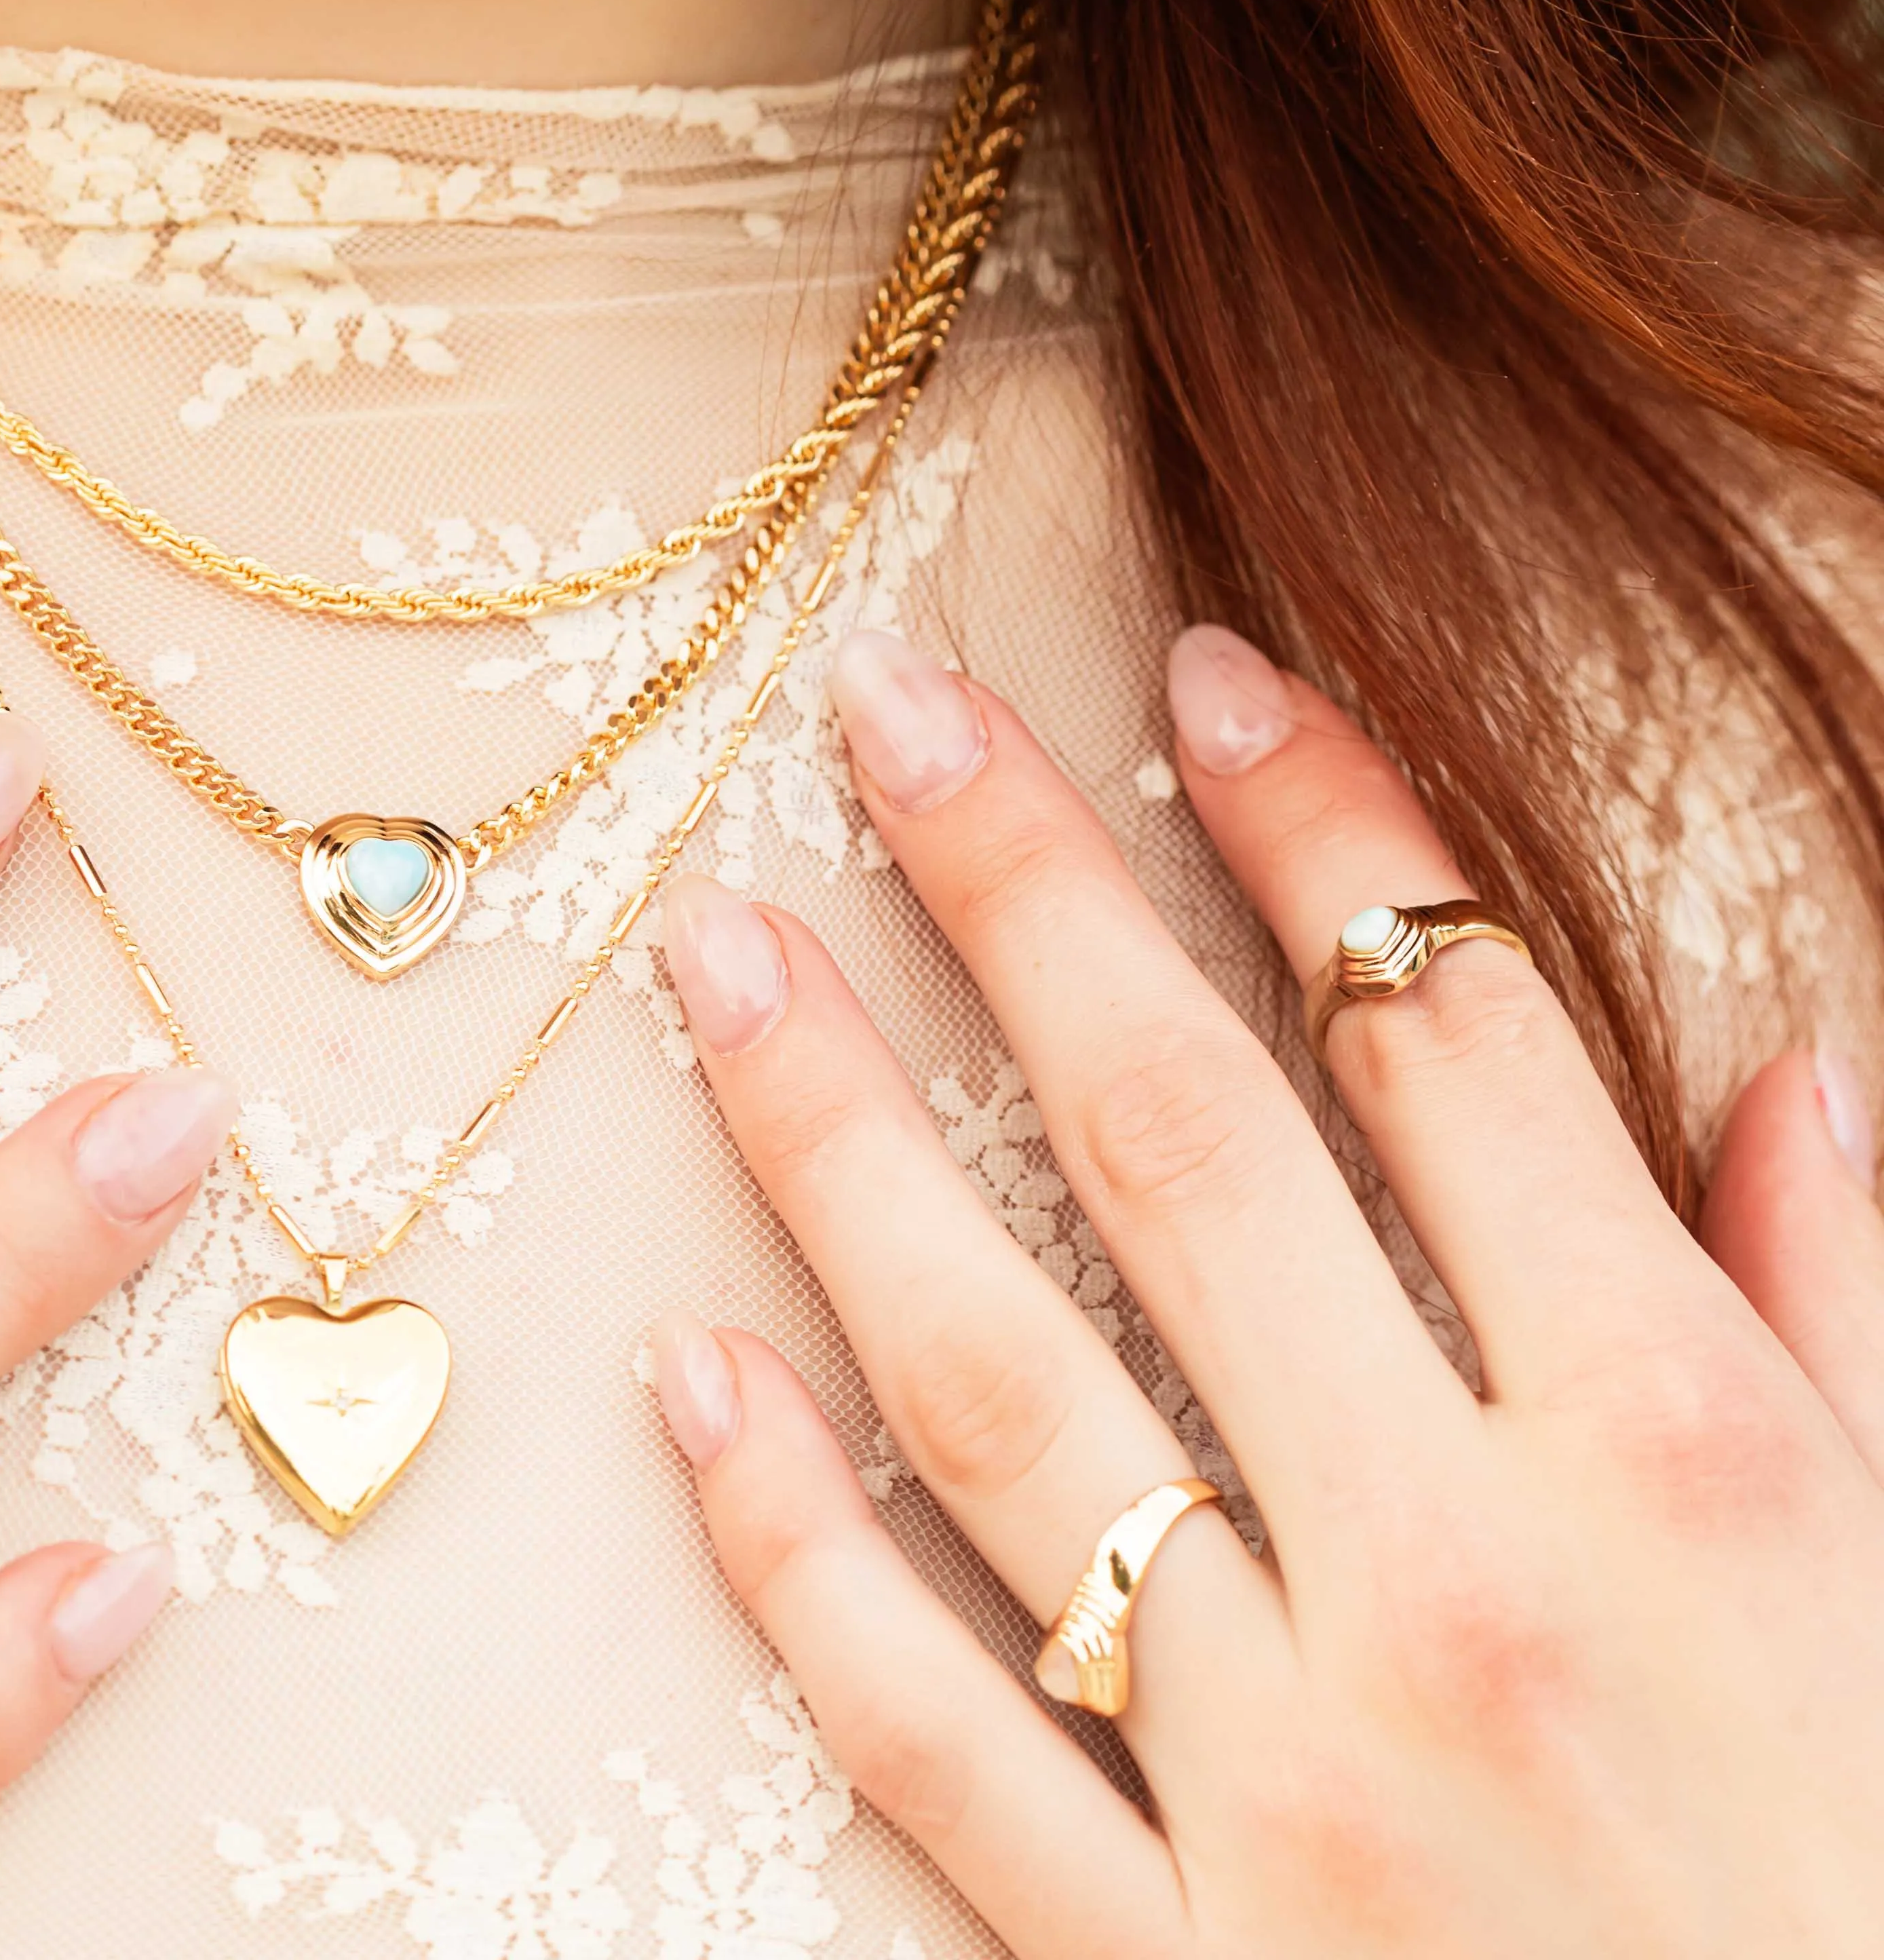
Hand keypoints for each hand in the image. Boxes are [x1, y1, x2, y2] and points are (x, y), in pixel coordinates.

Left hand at [647, 620, 1883, 1957]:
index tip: (1201, 675)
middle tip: (884, 715)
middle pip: (1185, 1143)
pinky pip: (927, 1714)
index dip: (1324, 830)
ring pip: (999, 1382)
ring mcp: (1286, 1777)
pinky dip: (791, 1539)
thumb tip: (1783, 1074)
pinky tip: (685, 1377)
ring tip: (719, 962)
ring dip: (836, 1147)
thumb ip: (1851, 1328)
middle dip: (1023, 897)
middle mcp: (1463, 1581)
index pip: (1452, 1045)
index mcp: (1684, 1465)